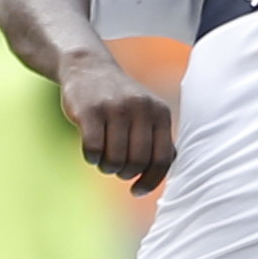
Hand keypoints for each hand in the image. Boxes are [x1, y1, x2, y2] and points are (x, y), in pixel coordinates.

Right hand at [58, 51, 176, 195]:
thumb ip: (160, 137)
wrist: (88, 68)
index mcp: (160, 112)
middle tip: (117, 169)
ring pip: (114, 159)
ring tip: (104, 160)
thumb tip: (169, 166)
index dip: (150, 181)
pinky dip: (91, 159)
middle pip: (137, 162)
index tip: (137, 190)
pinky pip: (92, 150)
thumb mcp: (147, 112)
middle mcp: (141, 108)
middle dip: (125, 174)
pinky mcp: (89, 111)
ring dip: (107, 167)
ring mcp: (114, 108)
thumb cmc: (120, 99)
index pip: (162, 159)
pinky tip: (91, 153)